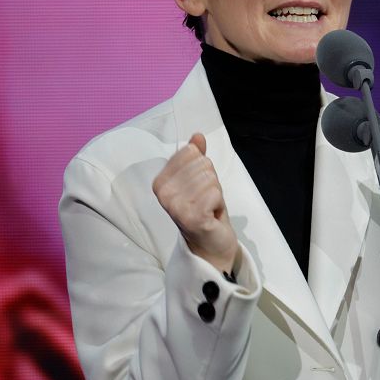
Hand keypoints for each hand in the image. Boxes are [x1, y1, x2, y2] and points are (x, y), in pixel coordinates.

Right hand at [153, 133, 237, 272]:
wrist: (210, 243)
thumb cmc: (204, 209)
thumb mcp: (200, 179)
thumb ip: (196, 157)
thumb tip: (197, 136)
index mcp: (160, 181)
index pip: (191, 152)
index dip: (202, 168)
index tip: (198, 187)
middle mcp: (163, 193)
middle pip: (202, 164)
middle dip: (210, 181)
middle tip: (205, 199)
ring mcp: (175, 205)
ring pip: (210, 178)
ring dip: (215, 193)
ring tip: (207, 207)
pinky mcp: (191, 216)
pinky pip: (215, 193)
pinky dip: (218, 203)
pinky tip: (210, 214)